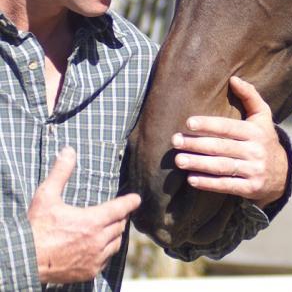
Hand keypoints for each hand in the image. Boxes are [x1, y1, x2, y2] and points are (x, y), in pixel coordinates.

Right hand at [28, 146, 140, 283]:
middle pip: (119, 226)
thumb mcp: (46, 197)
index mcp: (92, 221)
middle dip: (119, 218)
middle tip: (116, 213)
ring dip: (114, 235)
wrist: (24, 260)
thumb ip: (60, 173)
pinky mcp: (89, 272)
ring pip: (116, 243)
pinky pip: (106, 260)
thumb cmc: (35, 228)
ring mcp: (95, 258)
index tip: (136, 199)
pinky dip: (105, 252)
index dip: (130, 202)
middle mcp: (98, 240)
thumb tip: (68, 151)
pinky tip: (97, 248)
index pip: (121, 208)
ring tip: (108, 229)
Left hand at [172, 76, 288, 207]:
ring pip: (222, 166)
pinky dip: (209, 183)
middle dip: (197, 144)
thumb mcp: (263, 116)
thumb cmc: (265, 139)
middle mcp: (255, 150)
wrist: (282, 172)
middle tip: (176, 141)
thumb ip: (250, 96)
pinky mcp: (250, 187)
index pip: (229, 127)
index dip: (209, 125)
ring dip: (199, 163)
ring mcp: (253, 170)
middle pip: (222, 147)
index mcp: (256, 131)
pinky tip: (192, 179)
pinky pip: (227, 185)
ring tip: (179, 160)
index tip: (189, 123)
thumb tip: (233, 79)